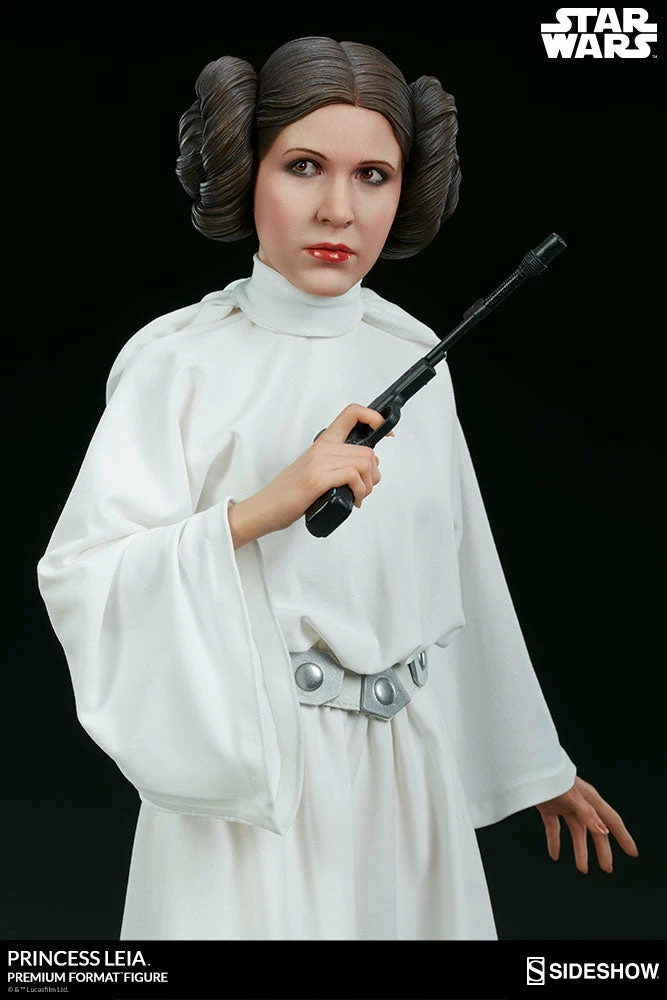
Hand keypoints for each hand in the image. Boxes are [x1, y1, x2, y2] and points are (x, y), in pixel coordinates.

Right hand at [227, 404, 391, 546]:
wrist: (265, 508)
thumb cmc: (289, 492)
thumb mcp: (316, 470)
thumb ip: (338, 463)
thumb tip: (366, 467)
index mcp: (322, 443)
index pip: (351, 414)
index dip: (373, 417)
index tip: (385, 431)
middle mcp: (322, 449)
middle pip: (367, 450)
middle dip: (374, 474)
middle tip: (365, 488)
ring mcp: (319, 463)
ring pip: (364, 462)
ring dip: (368, 485)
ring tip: (358, 496)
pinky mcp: (317, 479)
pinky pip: (353, 476)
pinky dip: (360, 491)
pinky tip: (353, 501)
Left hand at [536, 776, 638, 873]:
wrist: (528, 768)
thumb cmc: (552, 777)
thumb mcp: (571, 796)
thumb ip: (586, 813)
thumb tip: (603, 831)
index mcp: (590, 798)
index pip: (611, 821)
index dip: (623, 837)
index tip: (632, 852)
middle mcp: (580, 803)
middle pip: (595, 831)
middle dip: (602, 850)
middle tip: (606, 868)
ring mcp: (565, 806)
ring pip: (576, 832)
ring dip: (580, 850)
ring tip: (582, 869)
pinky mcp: (549, 808)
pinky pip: (554, 828)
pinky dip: (554, 841)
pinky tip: (554, 855)